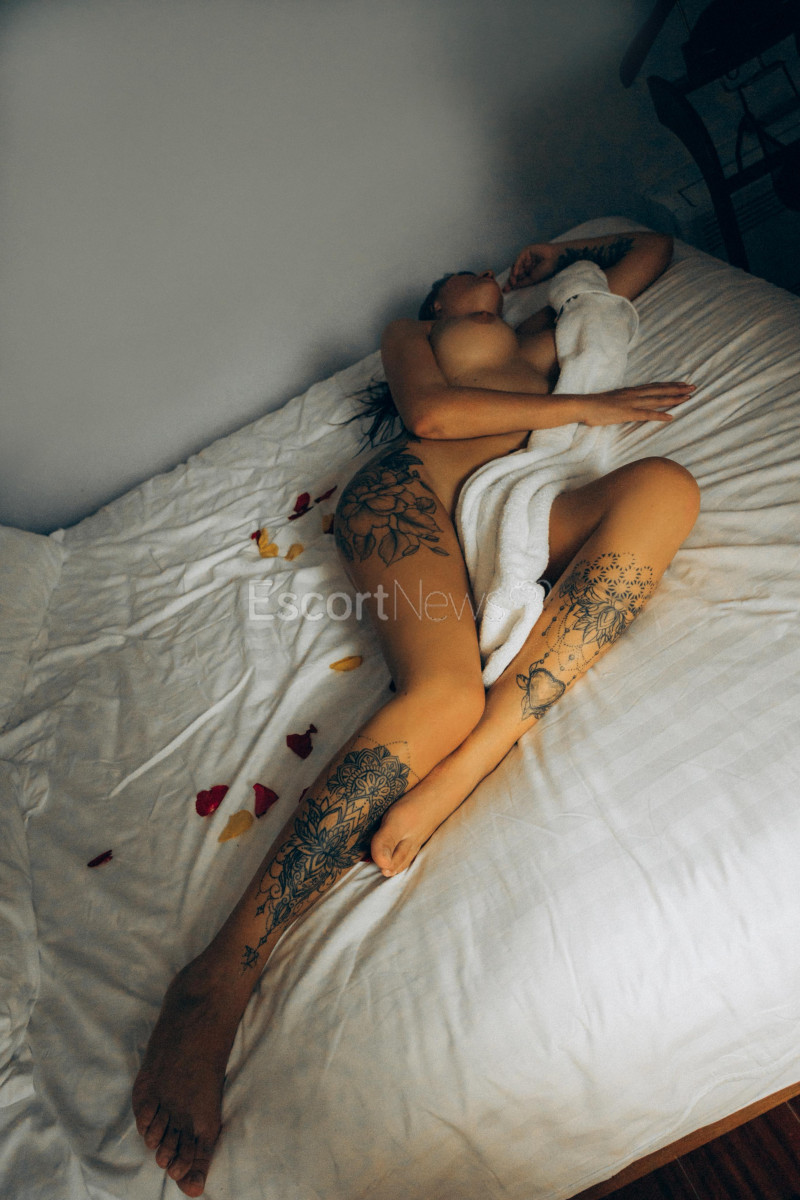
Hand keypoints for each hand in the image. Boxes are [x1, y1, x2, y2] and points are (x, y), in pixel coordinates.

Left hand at [503, 243, 560, 291]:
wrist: (555, 259)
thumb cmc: (547, 270)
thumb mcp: (532, 279)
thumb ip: (522, 282)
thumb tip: (511, 287)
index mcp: (529, 271)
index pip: (517, 277)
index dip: (511, 283)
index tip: (505, 290)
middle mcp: (526, 264)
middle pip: (515, 272)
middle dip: (511, 280)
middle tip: (508, 286)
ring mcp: (526, 257)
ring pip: (516, 266)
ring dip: (513, 275)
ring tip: (513, 281)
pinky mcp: (526, 251)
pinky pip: (519, 259)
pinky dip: (516, 267)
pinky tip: (515, 274)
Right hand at [575, 382, 695, 425]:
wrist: (583, 406)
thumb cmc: (594, 405)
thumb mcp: (612, 400)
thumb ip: (623, 401)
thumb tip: (629, 404)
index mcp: (631, 391)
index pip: (654, 386)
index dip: (670, 385)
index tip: (683, 384)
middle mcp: (634, 394)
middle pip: (660, 390)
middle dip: (677, 389)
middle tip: (693, 387)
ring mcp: (631, 403)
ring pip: (657, 400)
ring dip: (673, 399)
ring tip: (688, 398)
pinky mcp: (627, 413)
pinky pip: (646, 414)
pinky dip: (659, 415)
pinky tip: (670, 417)